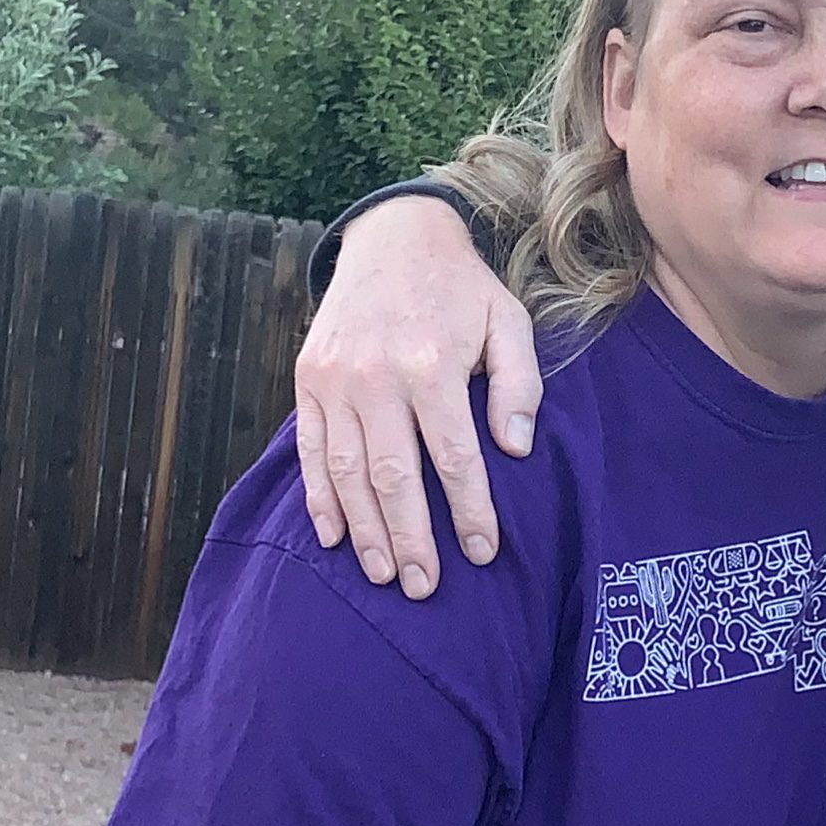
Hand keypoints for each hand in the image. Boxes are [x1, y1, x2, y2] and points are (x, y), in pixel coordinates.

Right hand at [295, 196, 542, 596]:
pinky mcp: (307, 380)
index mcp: (432, 366)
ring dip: (364, 530)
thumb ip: (517, 386)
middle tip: (425, 587)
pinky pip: (308, 450)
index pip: (453, 458)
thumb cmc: (461, 289)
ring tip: (384, 574)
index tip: (481, 551)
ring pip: (345, 472)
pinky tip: (333, 537)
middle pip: (393, 476)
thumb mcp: (508, 322)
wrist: (393, 238)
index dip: (468, 510)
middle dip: (410, 538)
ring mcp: (335, 380)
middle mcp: (378, 377)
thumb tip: (515, 450)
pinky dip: (318, 497)